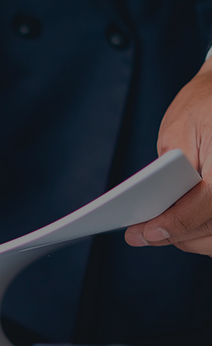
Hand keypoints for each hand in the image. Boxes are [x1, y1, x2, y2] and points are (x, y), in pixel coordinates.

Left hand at [125, 58, 211, 254]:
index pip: (209, 201)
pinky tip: (180, 227)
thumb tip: (159, 207)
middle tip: (140, 236)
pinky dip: (203, 232)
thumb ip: (172, 166)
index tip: (147, 232)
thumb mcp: (180, 130)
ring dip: (190, 238)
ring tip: (156, 233)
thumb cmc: (204, 106)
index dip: (176, 222)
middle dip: (177, 235)